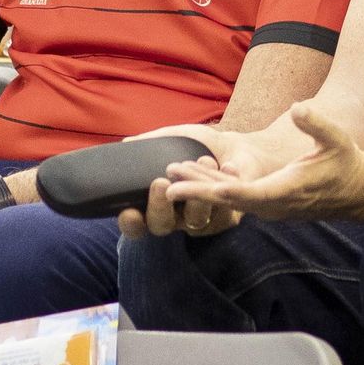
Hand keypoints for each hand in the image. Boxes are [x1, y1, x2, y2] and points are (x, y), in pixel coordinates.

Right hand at [115, 124, 268, 239]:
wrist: (235, 148)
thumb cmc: (197, 146)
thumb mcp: (173, 138)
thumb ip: (151, 143)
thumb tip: (127, 143)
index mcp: (155, 202)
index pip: (136, 224)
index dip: (130, 223)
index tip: (128, 212)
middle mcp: (175, 217)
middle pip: (160, 226)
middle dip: (158, 206)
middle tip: (160, 183)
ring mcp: (200, 221)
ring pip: (194, 221)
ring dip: (197, 193)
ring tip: (204, 161)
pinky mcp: (226, 219)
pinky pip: (224, 213)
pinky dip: (226, 185)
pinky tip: (227, 166)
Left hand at [162, 104, 363, 223]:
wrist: (357, 190)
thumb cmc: (346, 162)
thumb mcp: (337, 139)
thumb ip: (316, 124)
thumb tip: (297, 107)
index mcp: (287, 189)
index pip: (247, 194)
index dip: (219, 190)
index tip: (195, 185)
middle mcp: (274, 204)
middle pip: (229, 201)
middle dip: (197, 193)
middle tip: (166, 186)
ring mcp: (270, 208)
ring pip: (229, 202)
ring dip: (201, 190)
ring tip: (172, 177)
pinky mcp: (268, 204)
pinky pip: (236, 200)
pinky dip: (215, 190)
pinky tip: (196, 177)